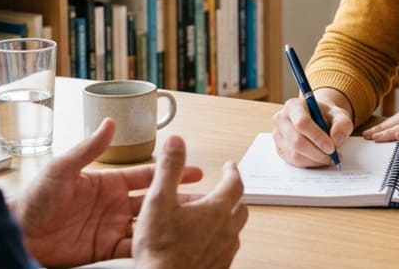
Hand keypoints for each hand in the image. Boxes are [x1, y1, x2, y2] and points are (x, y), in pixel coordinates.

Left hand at [13, 118, 200, 266]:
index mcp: (107, 182)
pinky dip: (150, 249)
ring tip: (195, 226)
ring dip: (171, 225)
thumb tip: (109, 123)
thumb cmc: (34, 199)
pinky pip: (132, 249)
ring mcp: (110, 228)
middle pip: (154, 202)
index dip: (170, 173)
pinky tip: (167, 247)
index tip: (194, 170)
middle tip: (207, 201)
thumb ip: (89, 149)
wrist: (18, 233)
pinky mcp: (103, 251)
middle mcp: (113, 205)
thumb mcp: (62, 169)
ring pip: (149, 226)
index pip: (146, 176)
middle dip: (180, 201)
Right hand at [133, 134, 248, 268]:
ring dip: (226, 220)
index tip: (229, 166)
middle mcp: (227, 231)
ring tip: (210, 217)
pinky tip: (203, 243)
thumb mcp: (159, 201)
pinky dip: (219, 240)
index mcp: (216, 210)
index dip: (232, 171)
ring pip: (234, 230)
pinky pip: (226, 249)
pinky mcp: (219, 267)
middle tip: (223, 190)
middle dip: (232, 196)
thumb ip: (169, 169)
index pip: (234, 183)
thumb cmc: (161, 251)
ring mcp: (225, 251)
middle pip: (239, 207)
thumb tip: (176, 142)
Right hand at [271, 88, 353, 167]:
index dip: (317, 137)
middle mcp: (281, 119)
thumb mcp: (339, 114)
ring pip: (295, 154)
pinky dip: (309, 164)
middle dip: (318, 153)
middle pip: (297, 141)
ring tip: (329, 158)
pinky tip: (320, 159)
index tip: (332, 147)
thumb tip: (336, 140)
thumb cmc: (326, 116)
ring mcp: (278, 135)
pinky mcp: (279, 149)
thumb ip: (342, 124)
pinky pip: (293, 162)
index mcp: (293, 106)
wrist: (317, 119)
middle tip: (334, 157)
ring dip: (315, 160)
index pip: (302, 123)